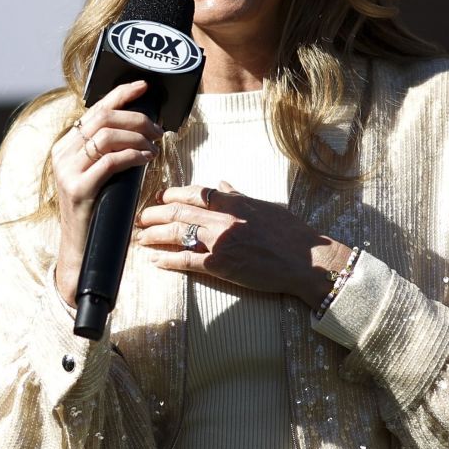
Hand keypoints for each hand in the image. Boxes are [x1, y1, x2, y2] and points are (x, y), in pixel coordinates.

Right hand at [48, 80, 160, 306]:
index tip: (143, 86)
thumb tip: (137, 129)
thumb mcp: (97, 175)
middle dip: (135, 118)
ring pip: (106, 136)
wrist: (81, 248)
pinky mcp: (79, 188)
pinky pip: (110, 161)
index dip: (120, 94)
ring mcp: (67, 171)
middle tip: (158, 129)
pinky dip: (133, 155)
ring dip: (137, 136)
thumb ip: (106, 152)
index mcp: (65, 147)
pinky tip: (146, 158)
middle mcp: (62, 154)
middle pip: (102, 118)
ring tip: (154, 146)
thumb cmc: (96, 210)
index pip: (93, 110)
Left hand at [135, 181, 351, 306]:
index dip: (172, 194)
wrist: (307, 260)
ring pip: (176, 234)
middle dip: (153, 214)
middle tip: (140, 218)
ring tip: (140, 237)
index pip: (194, 192)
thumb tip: (221, 183)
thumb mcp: (265, 206)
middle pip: (177, 212)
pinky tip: (155, 261)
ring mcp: (219, 242)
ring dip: (153, 235)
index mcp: (234, 202)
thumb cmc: (291, 233)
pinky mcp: (220, 265)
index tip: (160, 198)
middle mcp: (223, 219)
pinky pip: (186, 261)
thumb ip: (239, 195)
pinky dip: (167, 260)